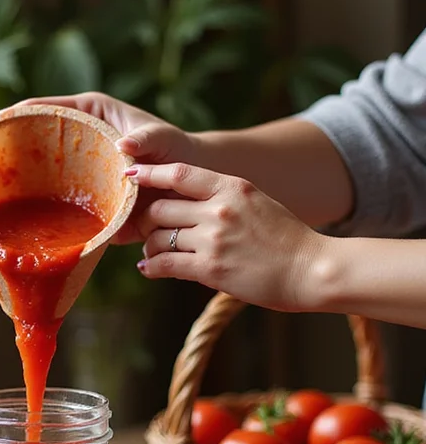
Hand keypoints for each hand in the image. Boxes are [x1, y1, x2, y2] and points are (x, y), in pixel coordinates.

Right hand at [16, 92, 197, 243]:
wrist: (189, 191)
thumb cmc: (177, 152)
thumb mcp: (162, 139)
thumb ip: (145, 139)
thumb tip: (124, 148)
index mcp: (90, 113)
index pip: (45, 107)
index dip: (16, 114)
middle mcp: (77, 141)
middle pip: (34, 140)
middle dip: (9, 149)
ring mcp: (77, 172)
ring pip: (41, 176)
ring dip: (20, 185)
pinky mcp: (83, 201)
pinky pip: (57, 207)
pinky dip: (42, 214)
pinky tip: (22, 223)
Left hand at [129, 162, 329, 312]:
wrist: (312, 269)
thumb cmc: (287, 239)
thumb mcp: (257, 202)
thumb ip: (224, 197)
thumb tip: (188, 199)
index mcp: (232, 187)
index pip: (179, 173)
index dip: (150, 173)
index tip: (131, 173)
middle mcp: (220, 210)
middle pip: (160, 208)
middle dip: (146, 220)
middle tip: (146, 229)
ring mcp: (214, 240)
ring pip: (159, 238)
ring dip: (150, 247)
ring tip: (153, 253)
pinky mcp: (211, 269)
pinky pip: (166, 265)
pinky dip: (151, 267)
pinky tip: (149, 269)